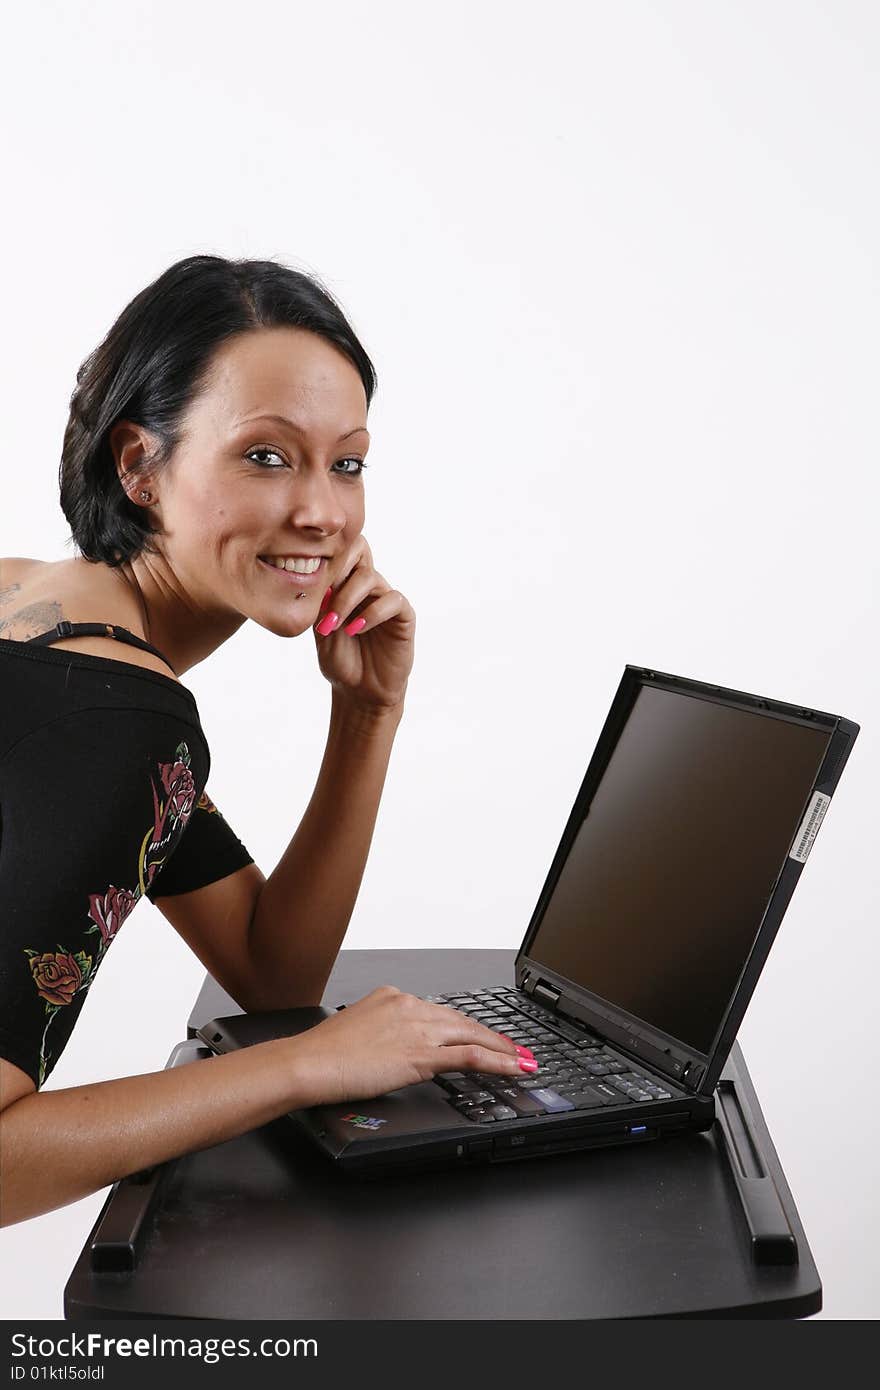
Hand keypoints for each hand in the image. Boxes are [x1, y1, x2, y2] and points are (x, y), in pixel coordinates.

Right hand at [286, 985, 537, 1105]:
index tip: (482, 1035)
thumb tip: (394, 1049)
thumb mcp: (358, 1032)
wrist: (307, 1063)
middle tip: (516, 1048)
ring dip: (502, 1049)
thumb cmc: (322, 1055)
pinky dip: (496, 1061)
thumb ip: (383, 1034)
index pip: (440, 1012)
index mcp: (392, 997)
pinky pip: (468, 1056)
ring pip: (471, 1035)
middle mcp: (408, 1005)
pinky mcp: (420, 1053)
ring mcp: (416, 1028)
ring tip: (522, 1060)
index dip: (466, 1027)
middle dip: (493, 1037)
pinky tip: (512, 1067)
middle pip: (462, 1021)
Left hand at [313, 535, 414, 711]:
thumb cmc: (340, 660)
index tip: (307, 584)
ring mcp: (385, 599)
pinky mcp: (403, 616)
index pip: (341, 551)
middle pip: (359, 551)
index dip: (325, 557)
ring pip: (370, 577)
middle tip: (322, 598)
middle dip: (337, 570)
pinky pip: (392, 600)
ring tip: (334, 624)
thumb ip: (320, 603)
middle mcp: (367, 587)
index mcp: (346, 584)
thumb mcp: (320, 629)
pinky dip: (371, 613)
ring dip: (347, 599)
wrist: (359, 691)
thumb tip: (316, 578)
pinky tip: (355, 630)